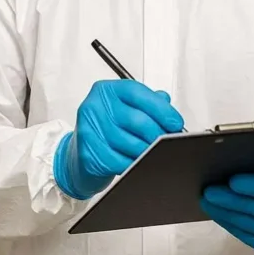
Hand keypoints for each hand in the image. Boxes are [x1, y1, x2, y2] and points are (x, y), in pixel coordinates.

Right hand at [55, 80, 184, 198]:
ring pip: (131, 143)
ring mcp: (89, 130)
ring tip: (158, 153)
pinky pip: (121, 161)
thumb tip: (167, 102)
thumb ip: (147, 102)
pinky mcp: (88, 153)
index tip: (176, 122)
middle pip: (136, 120)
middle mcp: (94, 107)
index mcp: (106, 90)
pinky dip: (135, 164)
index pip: (137, 93)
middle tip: (170, 141)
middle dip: (159, 133)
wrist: (76, 156)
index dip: (161, 108)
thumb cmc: (105, 130)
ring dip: (149, 151)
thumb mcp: (124, 109)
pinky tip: (140, 163)